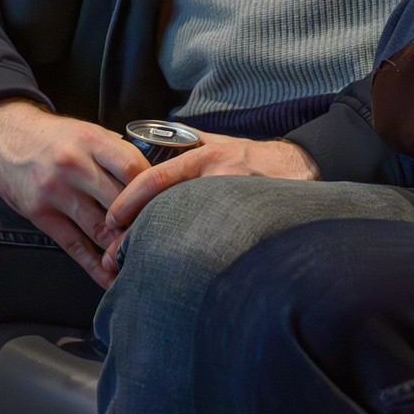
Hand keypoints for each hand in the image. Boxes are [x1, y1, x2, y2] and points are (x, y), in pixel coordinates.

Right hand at [0, 100, 147, 288]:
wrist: (4, 136)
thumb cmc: (53, 137)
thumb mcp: (86, 131)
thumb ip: (116, 153)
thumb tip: (151, 179)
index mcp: (91, 141)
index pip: (134, 168)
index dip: (153, 189)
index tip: (165, 203)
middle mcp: (74, 166)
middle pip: (121, 203)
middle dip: (143, 222)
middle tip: (161, 238)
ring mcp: (56, 192)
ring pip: (101, 229)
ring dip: (122, 248)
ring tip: (141, 261)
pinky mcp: (41, 214)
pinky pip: (75, 246)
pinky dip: (96, 267)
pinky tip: (111, 278)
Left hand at [98, 133, 315, 276]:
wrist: (302, 166)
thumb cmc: (256, 156)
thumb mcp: (221, 141)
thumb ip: (190, 141)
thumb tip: (158, 136)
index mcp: (205, 158)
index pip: (157, 178)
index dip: (131, 199)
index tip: (112, 219)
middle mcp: (217, 179)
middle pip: (167, 211)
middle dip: (139, 236)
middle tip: (114, 257)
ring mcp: (234, 203)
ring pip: (189, 231)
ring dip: (161, 252)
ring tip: (137, 272)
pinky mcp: (249, 224)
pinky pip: (216, 243)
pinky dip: (195, 258)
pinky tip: (179, 276)